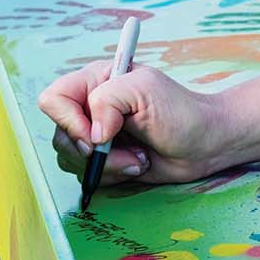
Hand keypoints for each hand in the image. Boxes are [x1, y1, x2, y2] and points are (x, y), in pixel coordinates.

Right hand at [36, 58, 259, 187]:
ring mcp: (96, 137)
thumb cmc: (180, 109)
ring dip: (106, 166)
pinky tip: (138, 165)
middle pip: (60, 136)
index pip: (53, 100)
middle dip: (93, 152)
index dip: (68, 121)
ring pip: (71, 160)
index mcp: (94, 82)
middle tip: (125, 150)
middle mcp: (90, 109)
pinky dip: (112, 176)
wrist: (206, 143)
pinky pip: (88, 177)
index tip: (98, 135)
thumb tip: (93, 134)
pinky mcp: (105, 161)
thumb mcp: (145, 90)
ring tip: (139, 158)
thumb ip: (109, 100)